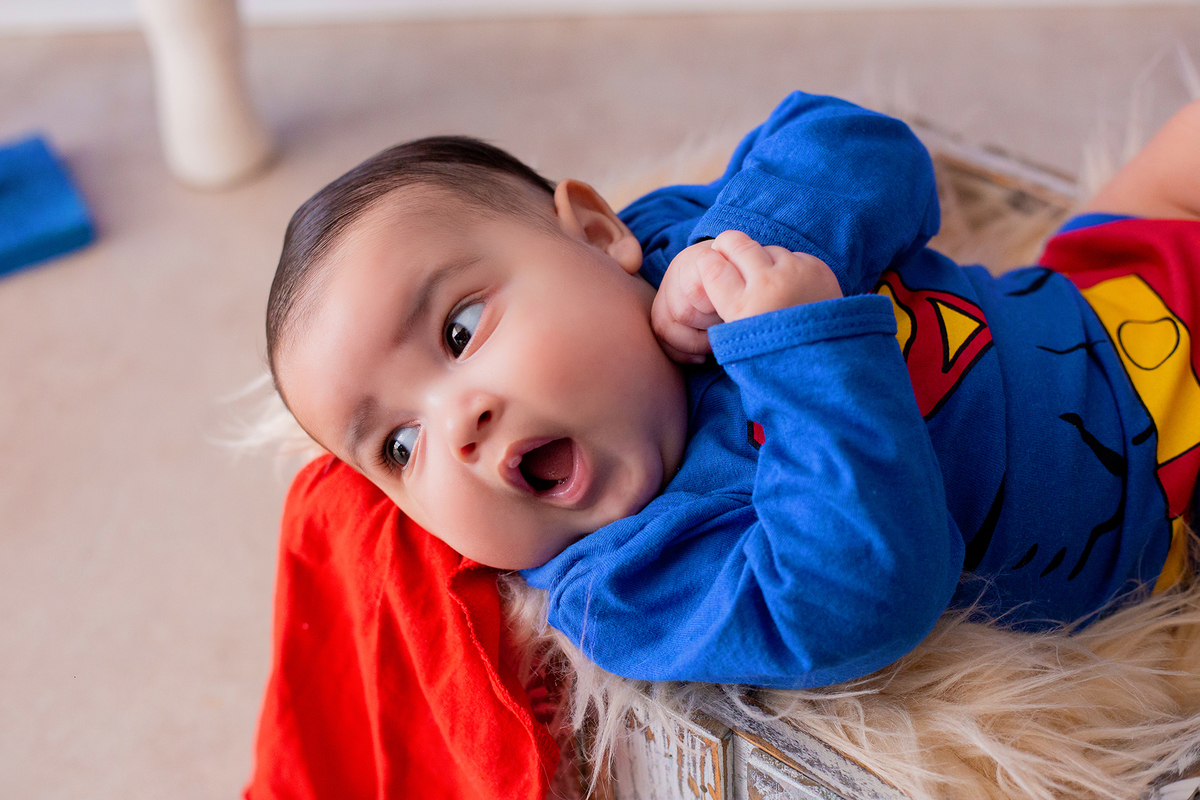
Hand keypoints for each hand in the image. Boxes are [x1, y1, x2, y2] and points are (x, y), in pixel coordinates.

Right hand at [651, 231, 841, 362]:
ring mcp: (795, 272)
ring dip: (762, 260)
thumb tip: (709, 273)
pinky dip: (788, 268)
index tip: (708, 264)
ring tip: (768, 283)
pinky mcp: (817, 267)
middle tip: (727, 254)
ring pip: (766, 248)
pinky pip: (793, 256)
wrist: (831, 362)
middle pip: (736, 243)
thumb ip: (723, 310)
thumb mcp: (741, 341)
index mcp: (743, 308)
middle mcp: (768, 285)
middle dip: (728, 246)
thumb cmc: (777, 357)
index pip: (710, 266)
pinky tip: (792, 287)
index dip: (707, 262)